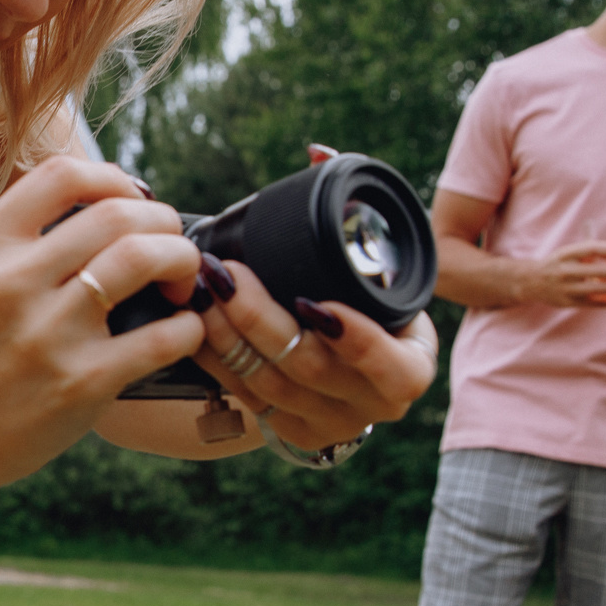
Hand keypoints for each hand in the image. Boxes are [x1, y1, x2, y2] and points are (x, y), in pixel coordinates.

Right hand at [0, 156, 203, 486]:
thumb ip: (33, 231)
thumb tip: (120, 198)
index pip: (65, 174)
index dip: (117, 179)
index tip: (135, 201)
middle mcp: (13, 280)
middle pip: (117, 212)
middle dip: (163, 221)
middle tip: (170, 243)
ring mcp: (48, 332)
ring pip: (141, 258)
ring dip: (182, 260)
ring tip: (182, 280)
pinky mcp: (82, 381)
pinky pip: (163, 336)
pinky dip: (189, 326)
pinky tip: (185, 329)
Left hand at [190, 261, 437, 450]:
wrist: (355, 360)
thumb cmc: (370, 305)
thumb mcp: (384, 282)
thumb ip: (364, 244)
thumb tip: (313, 175)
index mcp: (408, 368)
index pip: (394, 371)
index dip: (358, 341)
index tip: (315, 302)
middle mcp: (372, 405)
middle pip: (309, 368)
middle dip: (259, 317)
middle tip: (226, 274)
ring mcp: (328, 423)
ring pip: (267, 384)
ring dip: (226, 334)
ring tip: (201, 289)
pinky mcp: (288, 430)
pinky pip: (243, 394)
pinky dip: (215, 356)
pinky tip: (196, 321)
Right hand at [520, 241, 605, 306]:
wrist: (531, 281)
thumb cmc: (557, 264)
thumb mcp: (568, 253)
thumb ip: (589, 252)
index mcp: (565, 254)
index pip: (592, 249)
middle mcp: (565, 271)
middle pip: (598, 271)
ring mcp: (567, 289)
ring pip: (600, 290)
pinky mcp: (571, 303)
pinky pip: (598, 304)